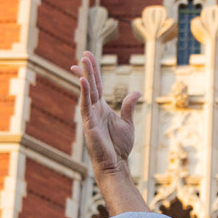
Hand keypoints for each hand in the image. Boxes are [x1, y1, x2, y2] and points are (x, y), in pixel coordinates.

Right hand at [75, 52, 140, 188]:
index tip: (86, 58)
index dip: (92, 72)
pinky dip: (83, 93)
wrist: (115, 164)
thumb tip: (136, 92)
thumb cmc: (120, 147)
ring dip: (84, 75)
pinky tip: (82, 80)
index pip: (96, 86)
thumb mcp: (128, 123)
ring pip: (87, 91)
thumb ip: (129, 107)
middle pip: (90, 84)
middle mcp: (94, 109)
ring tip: (82, 61)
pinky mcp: (88, 123)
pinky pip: (85, 105)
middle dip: (87, 68)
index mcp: (102, 108)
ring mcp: (90, 116)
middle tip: (84, 53)